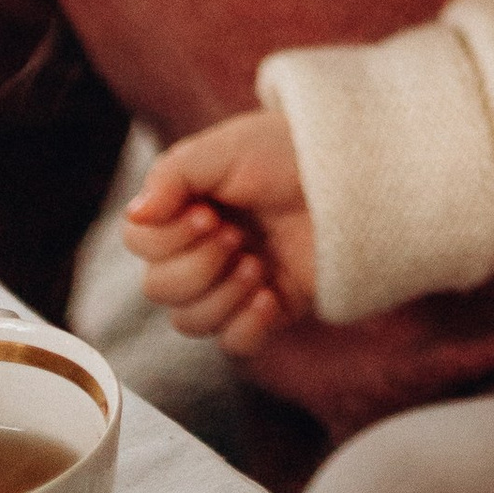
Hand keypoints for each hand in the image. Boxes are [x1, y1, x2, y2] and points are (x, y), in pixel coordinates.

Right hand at [120, 108, 315, 356]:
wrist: (357, 172)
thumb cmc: (291, 152)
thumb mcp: (225, 148)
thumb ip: (172, 176)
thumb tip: (136, 215)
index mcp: (187, 207)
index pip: (140, 243)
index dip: (166, 237)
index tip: (207, 211)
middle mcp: (206, 247)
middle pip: (158, 289)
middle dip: (196, 264)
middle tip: (237, 235)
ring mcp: (237, 280)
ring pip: (190, 322)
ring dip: (221, 293)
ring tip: (258, 263)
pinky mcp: (273, 305)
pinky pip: (235, 344)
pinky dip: (246, 325)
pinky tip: (270, 295)